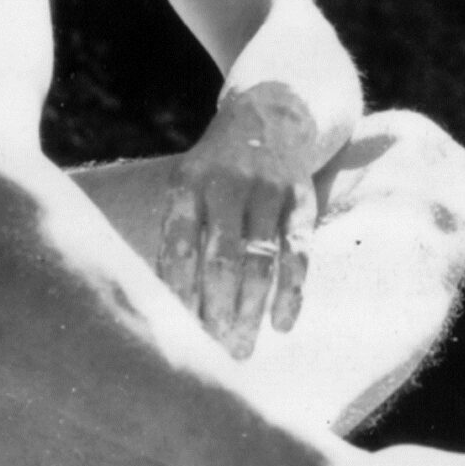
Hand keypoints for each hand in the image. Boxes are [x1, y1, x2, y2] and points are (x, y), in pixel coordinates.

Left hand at [157, 83, 322, 357]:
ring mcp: (269, 192)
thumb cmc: (217, 170)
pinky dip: (292, 292)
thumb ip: (178, 235)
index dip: (176, 291)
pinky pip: (299, 253)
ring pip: (261, 262)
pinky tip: (282, 325)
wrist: (274, 110)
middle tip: (211, 354)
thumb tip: (162, 304)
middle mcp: (229, 185)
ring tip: (242, 349)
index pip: (178, 245)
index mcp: (188, 184)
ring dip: (251, 310)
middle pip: (221, 259)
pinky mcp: (302, 200)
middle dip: (216, 310)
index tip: (173, 332)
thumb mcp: (187, 185)